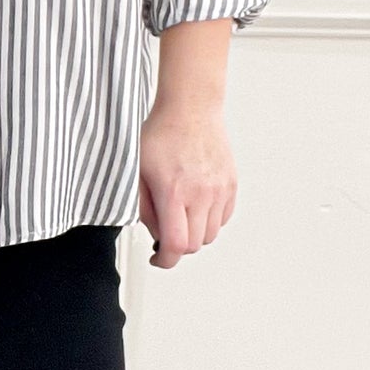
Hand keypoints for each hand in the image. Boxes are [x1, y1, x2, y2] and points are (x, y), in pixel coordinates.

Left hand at [138, 103, 236, 268]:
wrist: (191, 109)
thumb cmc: (162, 134)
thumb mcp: (137, 172)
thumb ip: (144, 208)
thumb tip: (156, 234)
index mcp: (174, 192)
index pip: (176, 245)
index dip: (165, 260)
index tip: (158, 258)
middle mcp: (202, 194)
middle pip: (195, 244)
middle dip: (177, 246)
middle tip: (165, 233)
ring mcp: (220, 190)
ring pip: (210, 234)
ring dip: (194, 233)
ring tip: (181, 215)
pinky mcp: (231, 184)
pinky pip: (224, 218)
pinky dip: (210, 220)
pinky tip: (196, 206)